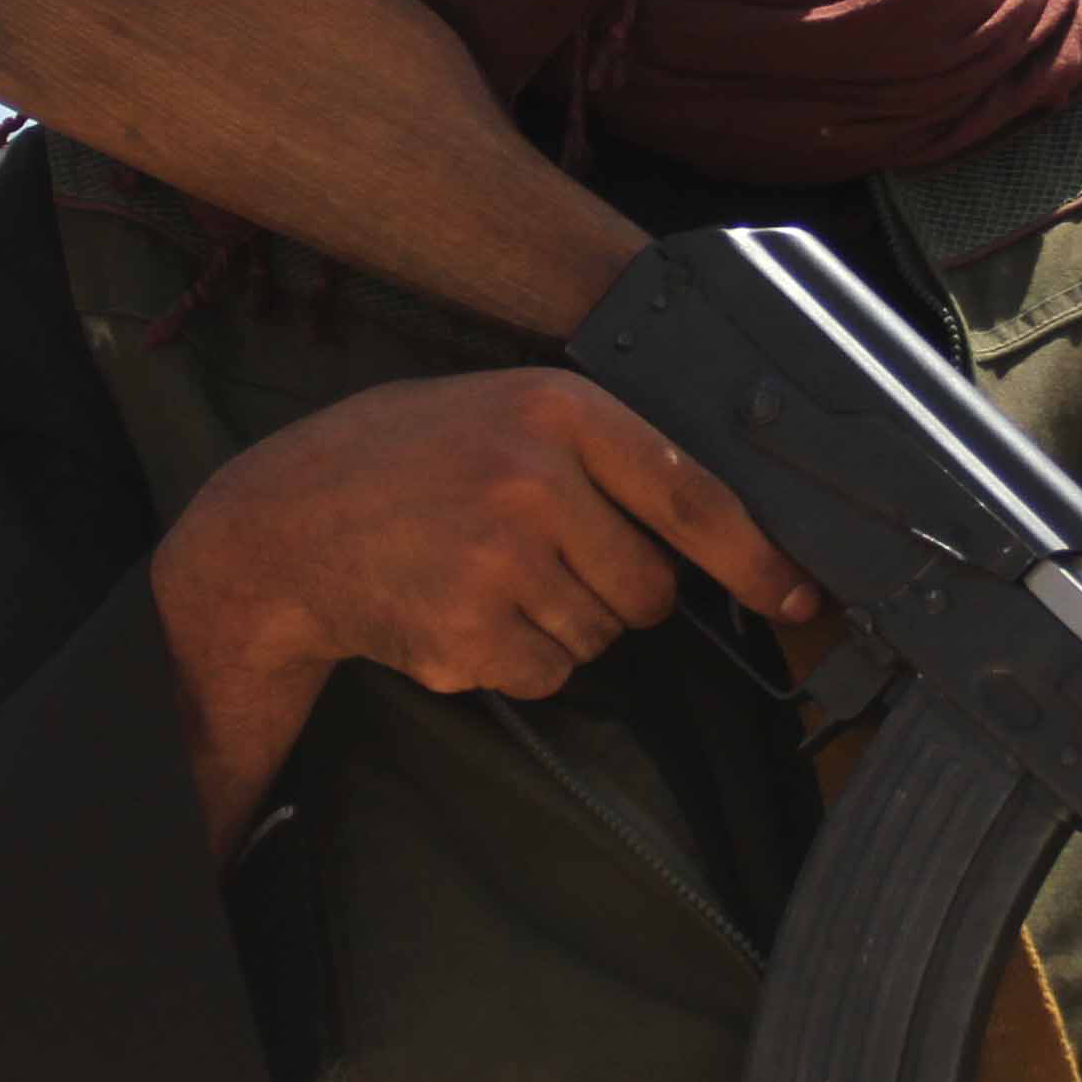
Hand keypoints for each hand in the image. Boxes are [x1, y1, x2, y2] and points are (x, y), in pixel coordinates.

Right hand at [152, 368, 816, 847]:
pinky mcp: (471, 630)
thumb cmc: (400, 462)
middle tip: (537, 558)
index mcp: (556, 409)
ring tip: (480, 574)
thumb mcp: (499, 411)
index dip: (757, 558)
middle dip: (616, 590)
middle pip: (650, 586)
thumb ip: (595, 452)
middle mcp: (535, 478)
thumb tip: (709, 526)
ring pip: (600, 634)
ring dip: (558, 623)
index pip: (692, 493)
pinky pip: (548, 671)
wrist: (282, 525)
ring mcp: (502, 558)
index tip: (799, 598)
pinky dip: (514, 659)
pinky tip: (458, 611)